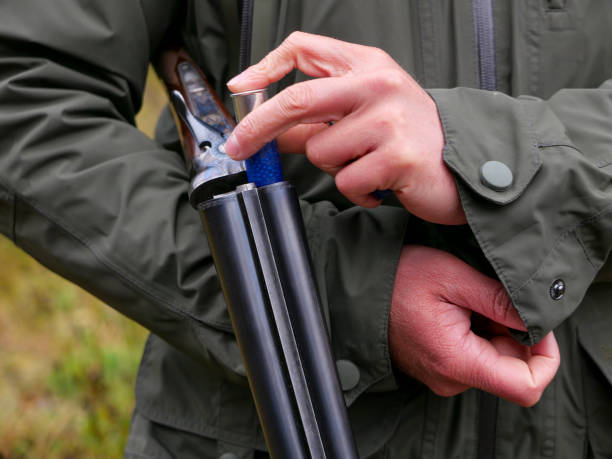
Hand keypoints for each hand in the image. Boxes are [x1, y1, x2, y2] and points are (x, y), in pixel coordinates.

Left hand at [226, 32, 465, 224]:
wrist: (464, 165)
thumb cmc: (410, 136)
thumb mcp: (365, 112)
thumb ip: (319, 117)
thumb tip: (271, 132)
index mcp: (367, 65)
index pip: (304, 49)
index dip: (264, 68)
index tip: (240, 89)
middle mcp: (377, 84)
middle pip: (296, 99)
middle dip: (258, 128)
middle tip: (239, 147)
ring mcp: (389, 119)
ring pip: (321, 152)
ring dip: (335, 168)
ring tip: (366, 165)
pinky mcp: (397, 156)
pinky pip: (345, 182)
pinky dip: (356, 191)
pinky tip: (378, 183)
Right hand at [390, 245, 559, 406]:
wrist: (357, 291)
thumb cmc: (398, 279)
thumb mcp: (452, 276)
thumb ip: (498, 299)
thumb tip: (537, 319)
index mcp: (456, 361)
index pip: (526, 386)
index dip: (546, 357)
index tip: (537, 322)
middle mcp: (451, 380)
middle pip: (512, 370)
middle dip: (513, 332)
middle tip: (489, 296)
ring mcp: (444, 377)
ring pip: (494, 361)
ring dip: (494, 329)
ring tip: (465, 299)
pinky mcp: (440, 369)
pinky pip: (475, 357)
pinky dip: (478, 332)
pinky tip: (456, 308)